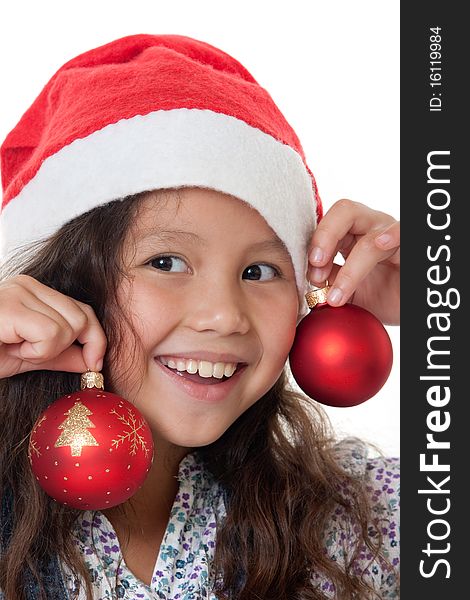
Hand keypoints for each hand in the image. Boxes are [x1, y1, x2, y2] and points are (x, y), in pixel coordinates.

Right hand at [0, 274, 106, 378]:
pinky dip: (37, 352)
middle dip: (64, 347)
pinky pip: (50, 334)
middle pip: (81, 319)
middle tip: (30, 353)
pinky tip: (12, 349)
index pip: (84, 311)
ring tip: (16, 349)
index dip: (95, 339)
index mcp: (34, 291)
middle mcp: (28, 285)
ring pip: (67, 329)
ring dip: (44, 352)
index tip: (94, 364)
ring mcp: (20, 292)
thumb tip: (93, 362)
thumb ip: (61, 355)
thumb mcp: (28, 356)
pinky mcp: (11, 308)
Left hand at [307, 199, 399, 324]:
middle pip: (344, 212)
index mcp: (349, 234)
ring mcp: (391, 234)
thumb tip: (305, 283)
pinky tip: (381, 244)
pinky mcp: (410, 245)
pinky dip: (392, 235)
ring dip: (351, 267)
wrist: (403, 307)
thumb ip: (326, 282)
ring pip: (370, 237)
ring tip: (337, 294)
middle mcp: (370, 227)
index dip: (314, 245)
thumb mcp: (344, 292)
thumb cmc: (376, 296)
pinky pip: (403, 232)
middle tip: (316, 264)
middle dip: (325, 237)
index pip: (326, 225)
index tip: (307, 275)